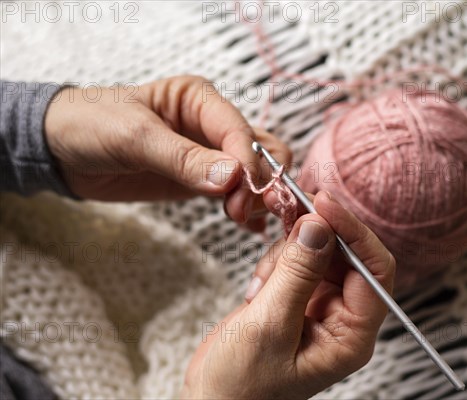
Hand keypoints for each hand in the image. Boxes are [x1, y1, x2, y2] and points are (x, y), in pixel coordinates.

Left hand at [44, 75, 290, 227]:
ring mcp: (207, 152)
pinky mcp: (200, 178)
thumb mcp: (134, 137)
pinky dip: (247, 206)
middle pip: (259, 150)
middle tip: (244, 210)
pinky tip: (248, 224)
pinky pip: (234, 190)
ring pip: (253, 171)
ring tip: (246, 219)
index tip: (245, 194)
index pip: (239, 131)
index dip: (248, 163)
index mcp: (198, 99)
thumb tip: (231, 177)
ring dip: (257, 195)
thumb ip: (183, 159)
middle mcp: (210, 123)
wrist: (61, 149)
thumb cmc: (90, 125)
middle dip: (259, 180)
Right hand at [181, 191, 395, 398]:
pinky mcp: (294, 295)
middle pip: (346, 253)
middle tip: (289, 213)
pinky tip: (257, 288)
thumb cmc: (241, 386)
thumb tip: (319, 226)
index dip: (353, 232)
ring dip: (288, 253)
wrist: (210, 399)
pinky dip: (275, 261)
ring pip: (317, 250)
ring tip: (262, 285)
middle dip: (316, 235)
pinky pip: (295, 259)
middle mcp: (341, 317)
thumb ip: (297, 273)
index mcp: (352, 335)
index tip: (323, 205)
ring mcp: (317, 304)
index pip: (374, 270)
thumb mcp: (269, 326)